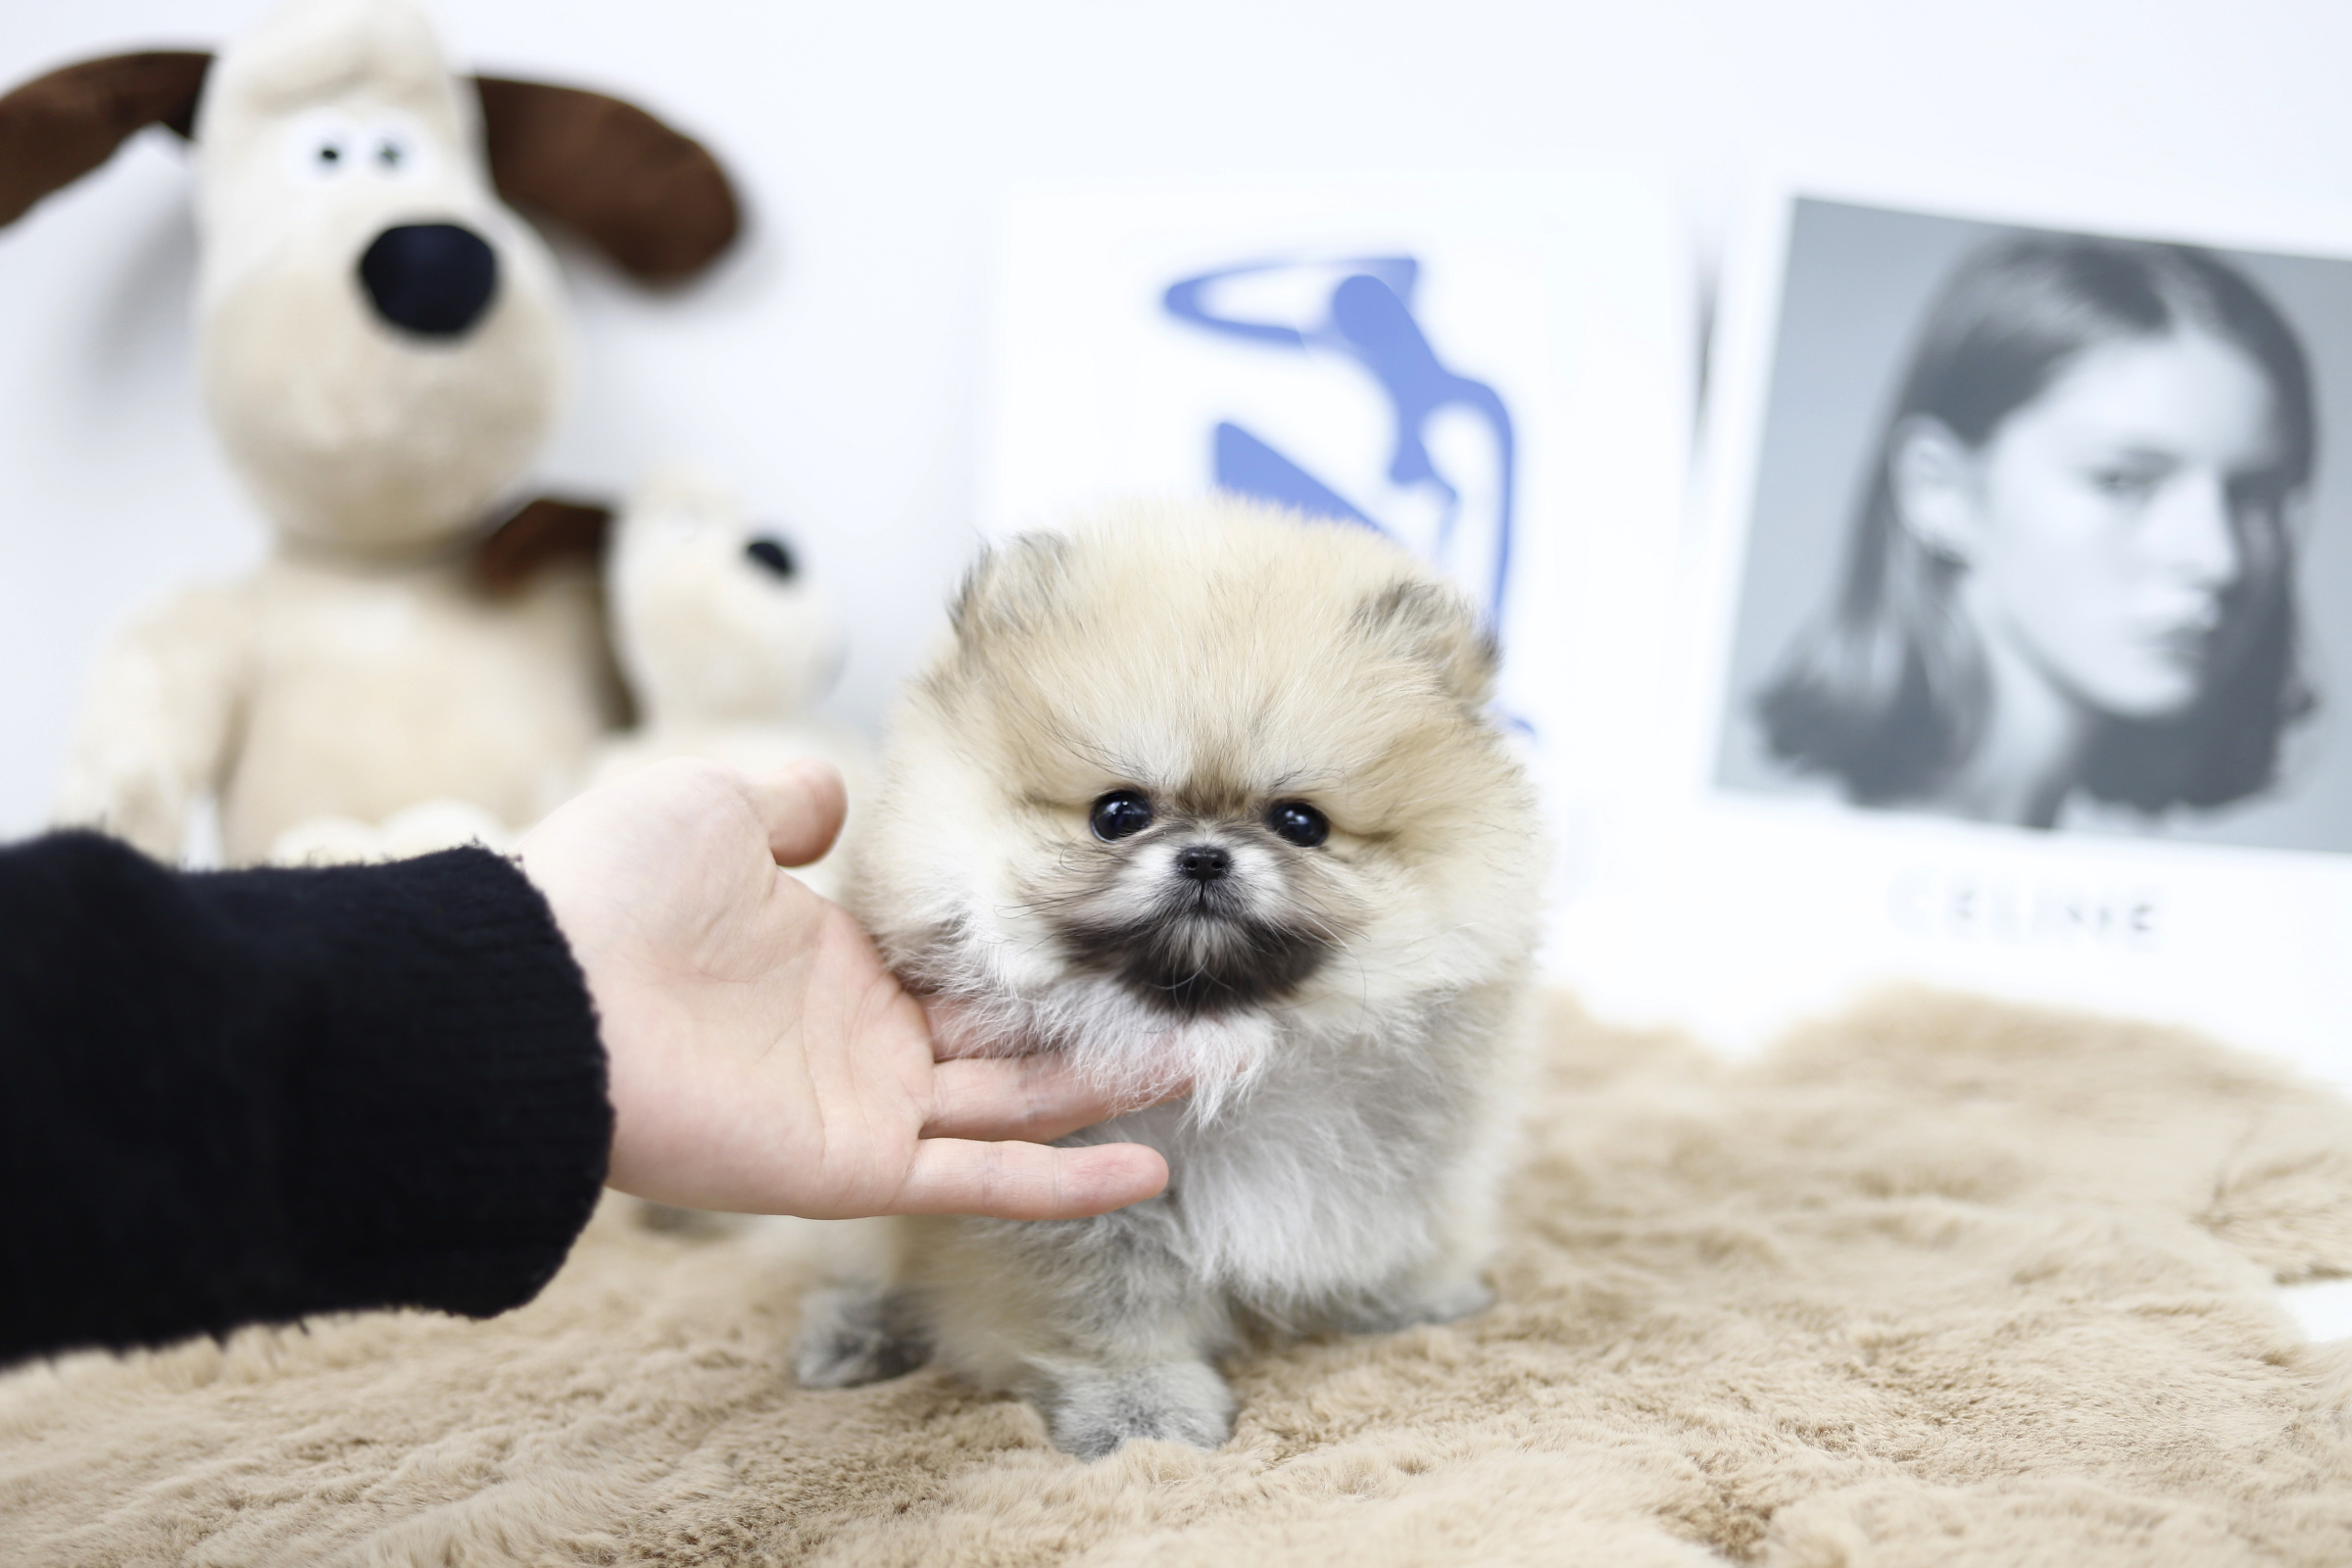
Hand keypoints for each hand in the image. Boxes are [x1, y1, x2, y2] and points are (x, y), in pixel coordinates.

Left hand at [515, 758, 1169, 1220]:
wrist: (539, 988)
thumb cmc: (611, 888)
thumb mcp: (712, 805)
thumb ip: (789, 799)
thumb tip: (839, 794)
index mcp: (837, 959)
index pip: (964, 962)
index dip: (1043, 947)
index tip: (1124, 924)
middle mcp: (863, 1038)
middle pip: (1013, 1035)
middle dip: (1107, 1019)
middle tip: (1208, 998)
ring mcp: (865, 1106)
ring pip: (1020, 1103)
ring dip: (1116, 1088)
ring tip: (1217, 1062)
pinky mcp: (855, 1163)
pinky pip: (978, 1176)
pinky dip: (1063, 1184)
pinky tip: (1147, 1167)